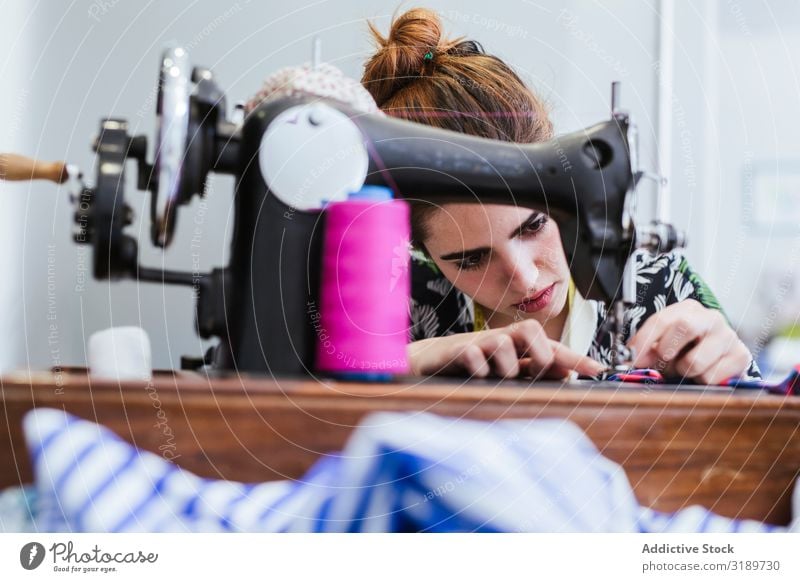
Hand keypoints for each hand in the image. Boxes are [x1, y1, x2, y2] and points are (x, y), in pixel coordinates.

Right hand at [408, 319, 603, 379]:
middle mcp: (502, 339)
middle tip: (529, 373)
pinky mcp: (457, 349)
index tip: (598, 370)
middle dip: (537, 357)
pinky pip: (476, 357)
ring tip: (490, 379)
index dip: (575, 357)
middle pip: (532, 332)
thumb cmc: (471, 368)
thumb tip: (566, 375)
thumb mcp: (505, 374)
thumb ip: (533, 374)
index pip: (552, 347)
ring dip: (503, 369)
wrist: (427, 364)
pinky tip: (472, 378)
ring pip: (505, 347)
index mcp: (517, 347)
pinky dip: (478, 371)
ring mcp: (480, 342)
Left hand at [627, 299, 751, 383]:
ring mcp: (729, 336)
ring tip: (685, 368)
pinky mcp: (740, 357)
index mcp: (688, 309)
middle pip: (684, 326)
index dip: (644, 340)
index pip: (662, 319)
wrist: (720, 362)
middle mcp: (711, 317)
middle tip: (662, 363)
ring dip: (683, 370)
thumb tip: (632, 360)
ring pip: (695, 360)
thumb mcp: (664, 345)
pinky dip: (700, 381)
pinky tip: (704, 373)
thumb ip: (646, 349)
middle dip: (665, 351)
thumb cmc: (687, 351)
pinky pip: (710, 377)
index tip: (633, 357)